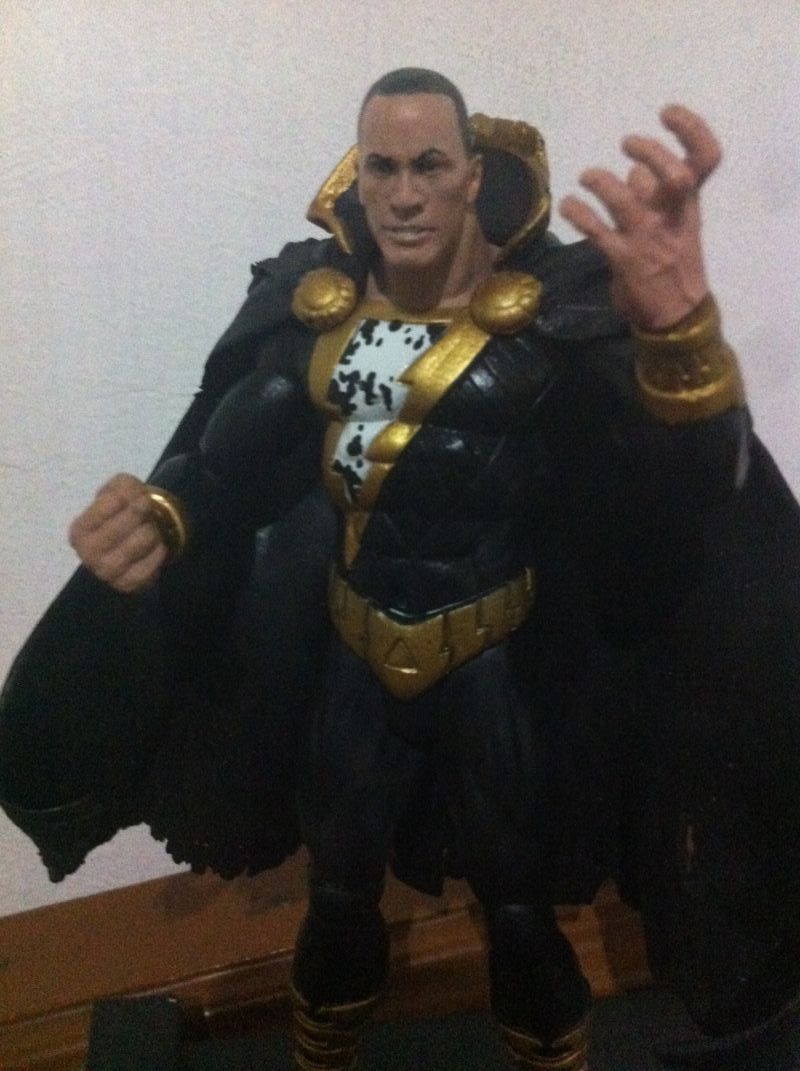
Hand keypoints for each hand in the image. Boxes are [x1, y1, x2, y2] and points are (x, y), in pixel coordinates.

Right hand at [68, 473, 167, 593]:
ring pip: (141, 542)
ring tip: (151, 529)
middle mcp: (88, 553)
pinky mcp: (126, 585)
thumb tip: (136, 494)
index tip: (138, 496)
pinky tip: (156, 547)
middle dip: (143, 513)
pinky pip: (150, 565)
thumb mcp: (117, 492)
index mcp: (80, 530)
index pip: (110, 502)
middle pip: (127, 522)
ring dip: (153, 531)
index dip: (130, 495)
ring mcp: (106, 572)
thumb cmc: (120, 515)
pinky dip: (158, 553)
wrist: (132, 544)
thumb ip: (124, 486)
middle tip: (147, 512)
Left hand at [559, 105, 720, 329]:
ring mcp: (648, 240)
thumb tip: (636, 169)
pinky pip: (597, 230)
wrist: (676, 319)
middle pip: (675, 176)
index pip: (706, 158)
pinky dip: (578, 212)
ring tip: (587, 177)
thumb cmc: (673, 268)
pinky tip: (569, 205)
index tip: (666, 113)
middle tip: (626, 144)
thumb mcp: (675, 228)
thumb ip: (656, 197)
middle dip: (650, 151)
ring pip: (626, 200)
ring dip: (600, 180)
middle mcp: (672, 218)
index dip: (691, 129)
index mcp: (689, 206)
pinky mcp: (623, 260)